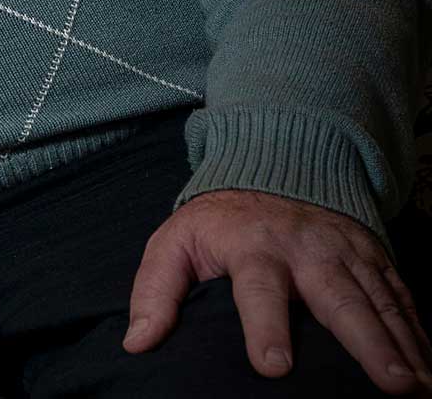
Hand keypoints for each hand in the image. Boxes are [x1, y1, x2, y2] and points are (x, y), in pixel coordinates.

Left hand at [126, 188, 431, 392]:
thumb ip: (155, 291)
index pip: (258, 289)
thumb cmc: (219, 221)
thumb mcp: (174, 242)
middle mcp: (307, 250)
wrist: (275, 164)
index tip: (272, 366)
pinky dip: (418, 331)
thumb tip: (137, 342)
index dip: (264, 326)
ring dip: (404, 346)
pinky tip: (430, 367)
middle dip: (368, 344)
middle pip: (340, 300)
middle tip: (392, 384)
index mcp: (252, 247)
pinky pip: (401, 297)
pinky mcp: (375, 257)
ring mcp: (347, 253)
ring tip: (419, 389)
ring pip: (381, 302)